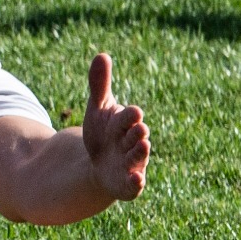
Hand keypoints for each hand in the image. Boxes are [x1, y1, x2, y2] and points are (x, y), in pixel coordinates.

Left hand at [81, 53, 148, 201]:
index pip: (130, 117)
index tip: (134, 111)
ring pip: (138, 158)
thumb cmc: (103, 133)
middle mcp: (133, 143)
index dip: (130, 115)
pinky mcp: (127, 184)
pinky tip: (136, 179)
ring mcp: (132, 163)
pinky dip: (136, 183)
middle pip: (137, 136)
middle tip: (140, 128)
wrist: (98, 164)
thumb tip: (101, 54)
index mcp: (126, 123)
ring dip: (140, 153)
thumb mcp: (97, 109)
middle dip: (137, 133)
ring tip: (143, 146)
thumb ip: (99, 85)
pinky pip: (134, 185)